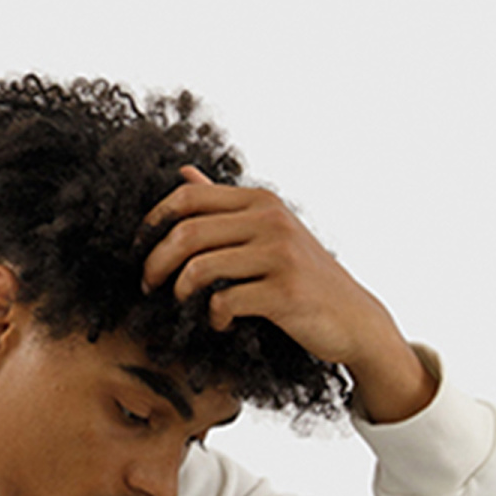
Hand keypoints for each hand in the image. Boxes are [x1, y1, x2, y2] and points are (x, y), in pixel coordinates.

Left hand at [140, 168, 435, 422]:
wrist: (353, 318)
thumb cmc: (305, 278)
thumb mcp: (269, 232)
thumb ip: (226, 206)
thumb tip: (183, 173)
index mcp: (261, 201)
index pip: (188, 197)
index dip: (154, 221)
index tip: (141, 248)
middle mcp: (270, 221)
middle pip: (187, 232)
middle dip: (156, 262)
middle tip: (149, 285)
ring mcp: (279, 255)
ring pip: (200, 267)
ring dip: (181, 291)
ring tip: (183, 304)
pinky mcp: (285, 292)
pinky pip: (225, 301)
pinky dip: (214, 316)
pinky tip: (221, 322)